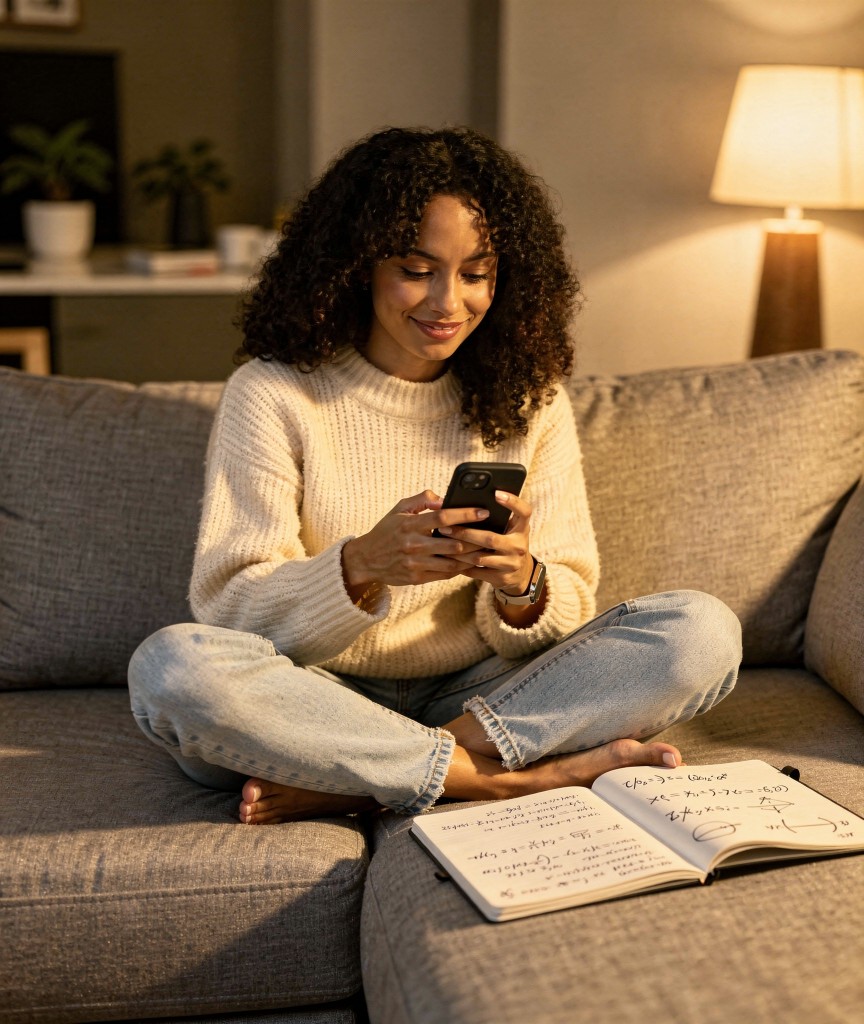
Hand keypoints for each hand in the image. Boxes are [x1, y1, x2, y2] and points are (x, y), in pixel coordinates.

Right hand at [341, 489, 487, 593]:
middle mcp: (414, 544)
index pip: (444, 517)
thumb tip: (444, 499)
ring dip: (471, 556)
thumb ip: (421, 500)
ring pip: (452, 561)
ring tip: (486, 549)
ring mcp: (416, 563)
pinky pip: (445, 574)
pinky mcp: (417, 578)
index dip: (466, 514)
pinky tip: (470, 562)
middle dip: (475, 538)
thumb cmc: (386, 531)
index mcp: (410, 524)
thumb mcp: (399, 509)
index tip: (483, 512)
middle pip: (453, 542)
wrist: (366, 559)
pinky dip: (460, 568)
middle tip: (493, 533)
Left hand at [436, 490, 534, 595]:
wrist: (521, 574)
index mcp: (522, 529)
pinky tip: (448, 557)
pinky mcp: (501, 578)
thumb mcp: (510, 529)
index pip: (524, 512)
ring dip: (458, 550)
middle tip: (444, 527)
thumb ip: (499, 517)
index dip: (512, 502)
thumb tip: (469, 502)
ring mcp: (511, 564)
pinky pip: (476, 571)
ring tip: (442, 542)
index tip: (496, 493)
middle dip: (464, 533)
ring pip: (479, 557)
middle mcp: (519, 546)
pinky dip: (460, 564)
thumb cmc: (509, 543)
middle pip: (490, 538)